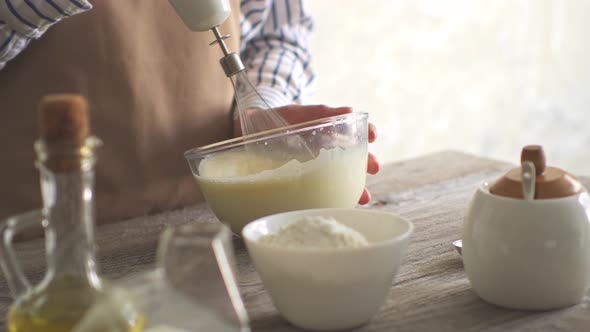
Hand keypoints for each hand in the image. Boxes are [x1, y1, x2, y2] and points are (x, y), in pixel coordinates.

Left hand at [234, 105, 378, 204]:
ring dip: (354, 185)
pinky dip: (332, 198)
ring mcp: (313, 165)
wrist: (246, 131)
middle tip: (374, 168)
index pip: (352, 130)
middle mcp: (323, 148)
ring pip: (339, 176)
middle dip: (365, 162)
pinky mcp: (301, 180)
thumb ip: (320, 112)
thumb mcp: (296, 112)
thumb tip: (350, 111)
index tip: (374, 135)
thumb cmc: (274, 119)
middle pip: (351, 156)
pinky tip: (340, 205)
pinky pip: (320, 189)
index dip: (366, 132)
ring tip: (363, 196)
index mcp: (324, 130)